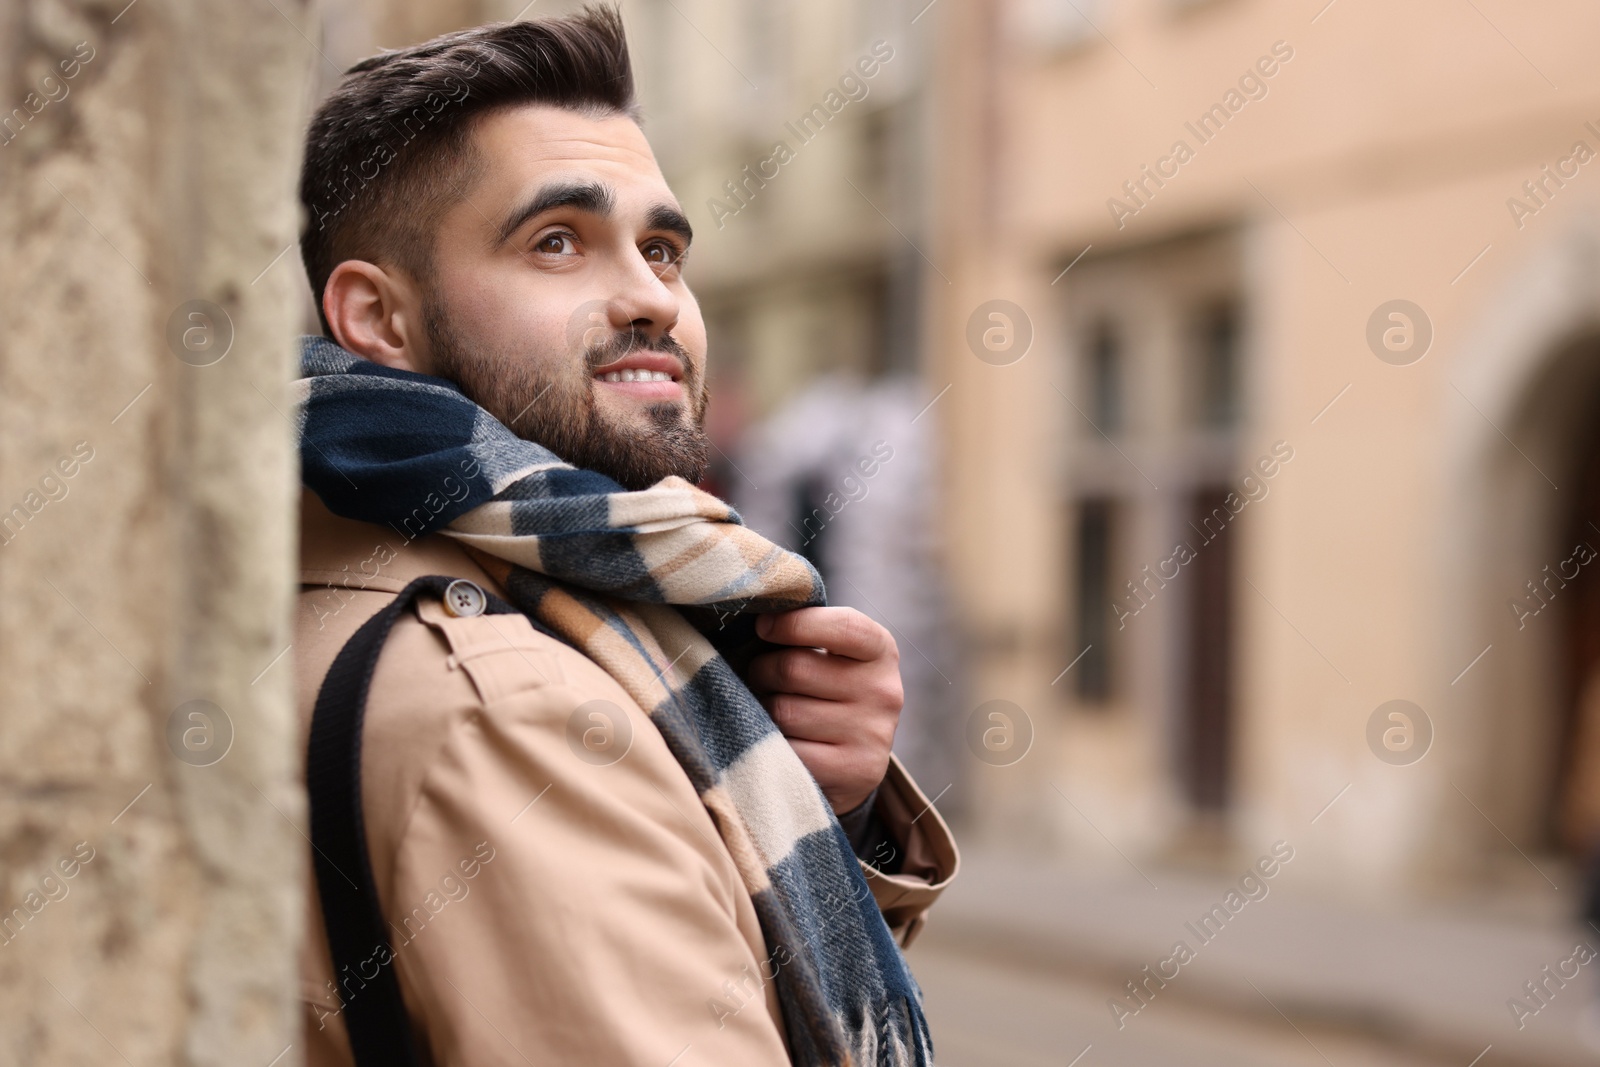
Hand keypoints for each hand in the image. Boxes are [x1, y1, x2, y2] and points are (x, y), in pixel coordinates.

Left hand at [747, 607, 901, 814]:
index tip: (763, 627)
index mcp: (881, 650)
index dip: (792, 623)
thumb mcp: (833, 653)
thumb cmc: (828, 688)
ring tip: (771, 710)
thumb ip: (806, 630)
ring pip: (784, 712)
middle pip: (794, 669)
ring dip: (762, 710)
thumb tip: (760, 614)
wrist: (853, 761)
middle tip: (762, 678)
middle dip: (763, 671)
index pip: (840, 626)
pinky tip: (780, 742)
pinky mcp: (855, 772)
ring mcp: (872, 735)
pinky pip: (787, 750)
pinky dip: (771, 745)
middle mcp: (885, 691)